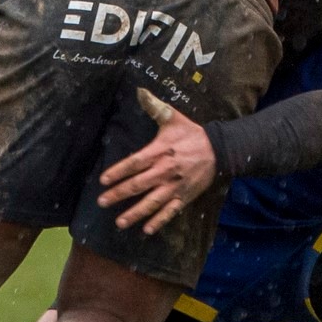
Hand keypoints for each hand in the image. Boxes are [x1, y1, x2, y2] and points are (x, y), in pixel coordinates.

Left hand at [96, 89, 216, 234]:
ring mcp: (175, 186)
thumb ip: (154, 107)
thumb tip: (139, 91)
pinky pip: (170, 212)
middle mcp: (166, 171)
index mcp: (160, 151)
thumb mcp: (173, 117)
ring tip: (119, 222)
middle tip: (102, 202)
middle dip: (119, 194)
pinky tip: (146, 230)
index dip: (118, 172)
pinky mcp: (185, 197)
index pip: (134, 163)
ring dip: (135, 213)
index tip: (103, 180)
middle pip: (139, 185)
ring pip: (152, 202)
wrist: (219, 149)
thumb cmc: (191, 133)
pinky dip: (159, 221)